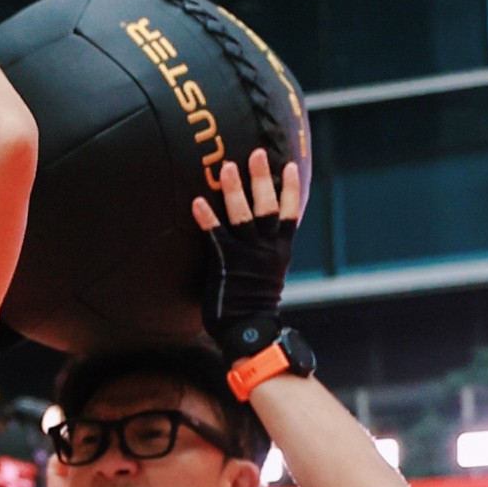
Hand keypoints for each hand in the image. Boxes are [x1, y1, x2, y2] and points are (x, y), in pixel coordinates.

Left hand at [192, 143, 302, 358]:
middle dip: (263, 178)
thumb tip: (256, 248)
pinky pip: (216, 233)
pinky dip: (207, 217)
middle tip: (257, 154)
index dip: (289, 188)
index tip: (288, 165)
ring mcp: (247, 254)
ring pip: (244, 214)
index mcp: (280, 251)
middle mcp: (267, 248)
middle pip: (269, 205)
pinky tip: (197, 201)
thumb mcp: (265, 278)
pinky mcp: (226, 262)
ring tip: (228, 166)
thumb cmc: (252, 310)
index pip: (290, 213)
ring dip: (236, 189)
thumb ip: (261, 258)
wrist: (249, 332)